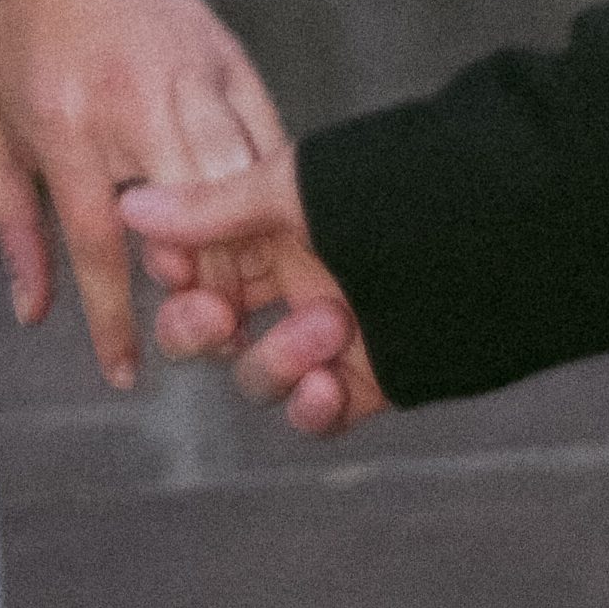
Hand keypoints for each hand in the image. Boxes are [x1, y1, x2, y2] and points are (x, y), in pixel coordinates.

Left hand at [0, 0, 293, 392]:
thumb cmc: (24, 38)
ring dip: (243, 257)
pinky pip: (268, 148)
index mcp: (66, 124)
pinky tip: (267, 239)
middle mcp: (133, 104)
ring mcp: (191, 81)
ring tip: (238, 304)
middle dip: (199, 297)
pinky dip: (272, 200)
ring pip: (239, 193)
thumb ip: (10, 224)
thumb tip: (34, 313)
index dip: (114, 323)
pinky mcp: (233, 65)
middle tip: (201, 341)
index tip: (126, 375)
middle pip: (189, 225)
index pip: (97, 246)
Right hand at [118, 180, 385, 438]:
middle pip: (203, 327)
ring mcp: (318, 336)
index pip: (190, 260)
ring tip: (333, 325)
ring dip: (279, 360)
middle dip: (195, 329)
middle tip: (217, 316)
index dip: (174, 274)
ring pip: (253, 376)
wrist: (480, 246)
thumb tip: (128, 207)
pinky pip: (308, 417)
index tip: (174, 269)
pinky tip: (329, 385)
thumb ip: (211, 206)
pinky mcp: (356, 384)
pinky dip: (310, 411)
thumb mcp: (293, 189)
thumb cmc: (390, 199)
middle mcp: (286, 282)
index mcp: (265, 226)